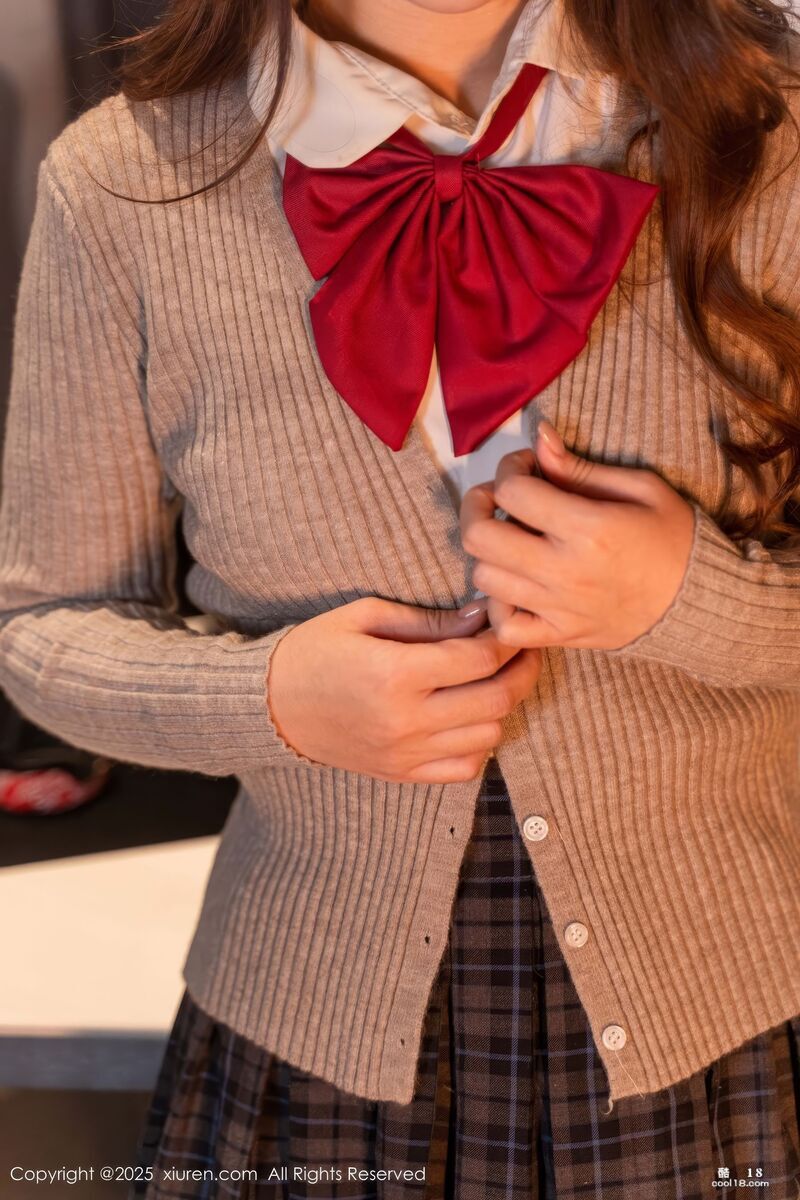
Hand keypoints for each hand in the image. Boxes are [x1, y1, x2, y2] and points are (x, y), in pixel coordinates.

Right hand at [267, 596, 541, 782]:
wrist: (271, 705)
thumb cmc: (316, 649)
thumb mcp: (365, 616)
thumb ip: (428, 621)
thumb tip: (482, 619)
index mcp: (394, 673)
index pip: (479, 658)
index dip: (506, 639)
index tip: (511, 623)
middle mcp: (405, 719)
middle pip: (496, 699)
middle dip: (521, 670)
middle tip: (524, 649)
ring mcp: (405, 752)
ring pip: (489, 735)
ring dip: (502, 706)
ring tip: (497, 680)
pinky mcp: (402, 773)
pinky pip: (465, 768)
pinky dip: (480, 743)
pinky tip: (471, 717)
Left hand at [460, 420, 695, 649]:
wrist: (699, 600)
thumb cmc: (672, 537)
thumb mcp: (639, 488)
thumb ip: (579, 468)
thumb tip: (538, 438)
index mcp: (587, 528)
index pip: (512, 492)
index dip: (509, 470)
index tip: (526, 467)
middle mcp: (565, 570)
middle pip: (479, 538)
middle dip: (477, 506)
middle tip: (498, 499)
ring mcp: (558, 608)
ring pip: (484, 578)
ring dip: (488, 552)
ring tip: (511, 539)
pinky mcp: (560, 636)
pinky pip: (504, 627)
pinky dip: (498, 606)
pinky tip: (515, 586)